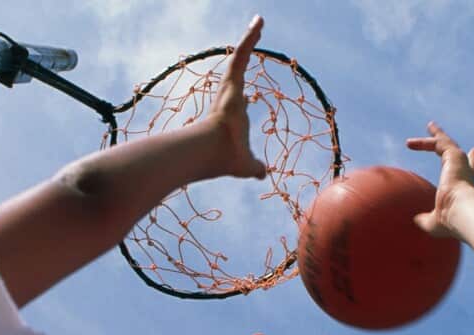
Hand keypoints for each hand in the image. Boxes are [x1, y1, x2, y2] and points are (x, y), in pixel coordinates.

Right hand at [206, 16, 268, 179]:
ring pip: (240, 56)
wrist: (210, 151)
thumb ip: (254, 167)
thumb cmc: (223, 159)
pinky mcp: (230, 80)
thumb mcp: (244, 165)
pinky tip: (260, 21)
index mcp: (230, 117)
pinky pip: (242, 52)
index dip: (244, 98)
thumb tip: (263, 174)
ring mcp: (228, 87)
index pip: (239, 102)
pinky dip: (250, 37)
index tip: (248, 96)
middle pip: (238, 71)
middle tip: (254, 39)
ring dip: (250, 38)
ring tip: (259, 22)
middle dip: (246, 54)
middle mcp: (228, 98)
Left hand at [405, 122, 473, 238]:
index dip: (472, 162)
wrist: (460, 212)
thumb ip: (426, 219)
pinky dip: (424, 143)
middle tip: (442, 135)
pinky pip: (438, 143)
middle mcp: (464, 171)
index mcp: (464, 185)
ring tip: (424, 129)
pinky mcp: (454, 155)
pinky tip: (409, 144)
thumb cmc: (450, 221)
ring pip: (446, 144)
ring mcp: (460, 162)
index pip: (470, 170)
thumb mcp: (434, 222)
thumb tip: (416, 220)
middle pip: (457, 152)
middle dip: (448, 142)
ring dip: (434, 137)